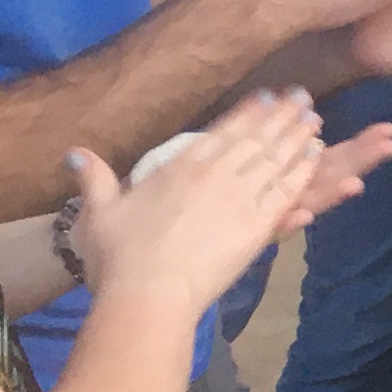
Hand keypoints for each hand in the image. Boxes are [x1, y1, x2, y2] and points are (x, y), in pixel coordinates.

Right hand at [65, 92, 337, 316]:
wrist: (148, 294)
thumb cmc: (118, 257)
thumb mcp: (100, 212)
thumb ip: (94, 178)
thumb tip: (74, 152)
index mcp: (181, 167)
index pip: (223, 130)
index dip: (248, 112)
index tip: (267, 97)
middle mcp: (215, 174)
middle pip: (256, 138)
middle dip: (282, 116)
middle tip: (303, 98)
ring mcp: (240, 197)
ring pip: (277, 158)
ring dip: (298, 137)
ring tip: (315, 120)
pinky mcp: (259, 225)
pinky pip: (288, 189)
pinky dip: (304, 169)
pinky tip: (317, 156)